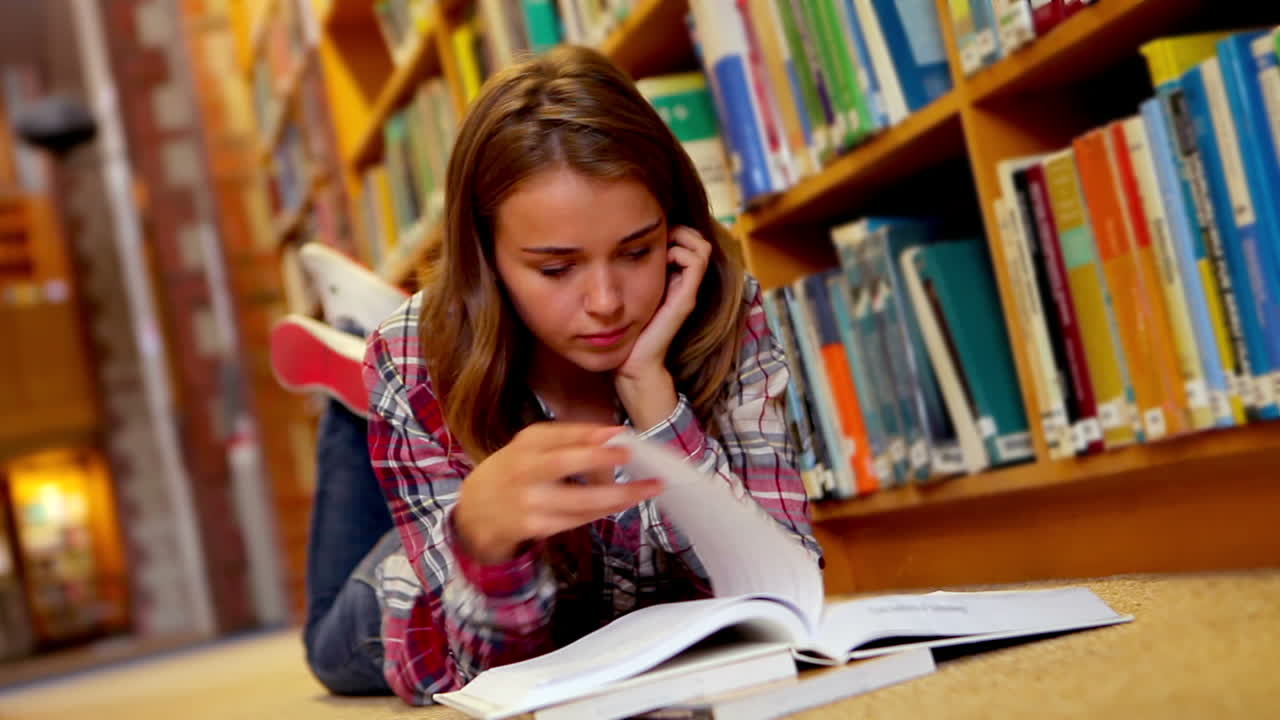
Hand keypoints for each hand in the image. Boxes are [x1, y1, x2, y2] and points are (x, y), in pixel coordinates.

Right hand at [452, 423, 662, 563]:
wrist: (475, 512)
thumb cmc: (512, 473)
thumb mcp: (528, 448)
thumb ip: (564, 441)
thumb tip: (613, 438)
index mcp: (525, 444)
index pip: (558, 434)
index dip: (589, 433)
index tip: (619, 433)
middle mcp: (524, 469)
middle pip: (563, 463)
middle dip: (599, 458)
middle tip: (631, 454)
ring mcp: (529, 501)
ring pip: (578, 499)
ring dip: (617, 494)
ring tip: (648, 487)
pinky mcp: (534, 526)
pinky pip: (576, 519)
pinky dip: (602, 511)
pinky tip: (623, 503)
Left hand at [617, 226, 711, 382]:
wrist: (632, 363)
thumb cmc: (625, 330)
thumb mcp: (628, 293)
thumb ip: (630, 274)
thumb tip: (619, 250)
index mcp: (673, 281)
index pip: (688, 242)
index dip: (674, 231)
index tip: (651, 234)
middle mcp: (685, 284)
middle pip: (699, 241)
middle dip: (680, 230)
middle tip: (657, 236)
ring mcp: (688, 291)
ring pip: (702, 247)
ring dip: (682, 239)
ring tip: (661, 247)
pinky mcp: (686, 299)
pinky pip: (696, 262)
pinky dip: (680, 252)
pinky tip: (661, 259)